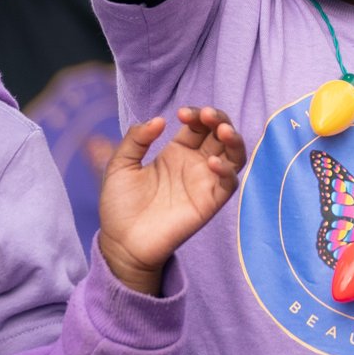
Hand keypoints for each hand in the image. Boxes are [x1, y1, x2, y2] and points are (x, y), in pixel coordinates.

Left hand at [96, 107, 246, 294]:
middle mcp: (194, 164)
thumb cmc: (119, 204)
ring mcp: (204, 183)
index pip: (198, 125)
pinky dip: (227, 170)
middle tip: (207, 115)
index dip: (196, 114)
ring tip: (223, 130)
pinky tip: (212, 163)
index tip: (181, 113)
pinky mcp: (209, 203)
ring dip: (234, 139)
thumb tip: (159, 120)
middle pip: (220, 134)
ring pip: (234, 155)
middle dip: (219, 119)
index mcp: (176, 152)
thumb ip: (136, 138)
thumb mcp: (120, 164)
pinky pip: (229, 184)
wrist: (120, 241)